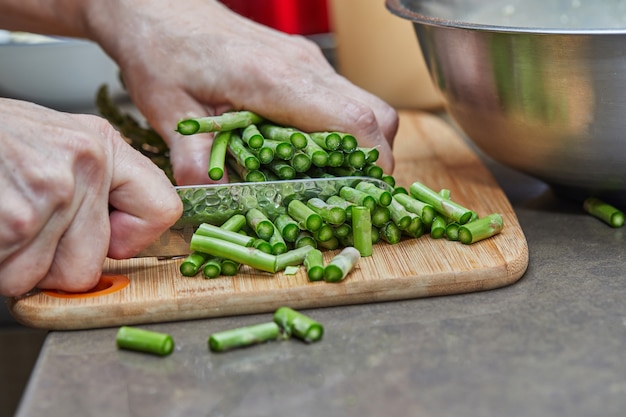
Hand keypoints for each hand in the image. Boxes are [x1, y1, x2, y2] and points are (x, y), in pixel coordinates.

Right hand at [0, 99, 181, 295]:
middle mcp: (84, 166)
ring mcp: (49, 193)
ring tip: (1, 219)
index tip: (109, 235)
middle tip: (24, 224)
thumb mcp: (56, 140)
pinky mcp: (14, 221)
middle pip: (89, 266)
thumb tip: (125, 235)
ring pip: (43, 278)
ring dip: (14, 263)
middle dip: (50, 261)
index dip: (133, 238)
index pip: (163, 210)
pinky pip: (11, 278)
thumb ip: (97, 183)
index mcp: (102, 145)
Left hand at [85, 0, 398, 184]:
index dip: (372, 162)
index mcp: (275, 81)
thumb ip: (194, 159)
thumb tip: (210, 197)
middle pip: (376, 114)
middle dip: (374, 159)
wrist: (161, 10)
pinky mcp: (303, 63)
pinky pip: (343, 98)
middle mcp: (304, 67)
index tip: (365, 193)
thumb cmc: (164, 52)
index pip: (354, 120)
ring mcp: (308, 62)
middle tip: (348, 192)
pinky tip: (309, 149)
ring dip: (360, 145)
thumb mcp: (169, 111)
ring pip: (366, 105)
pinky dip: (342, 129)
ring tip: (329, 175)